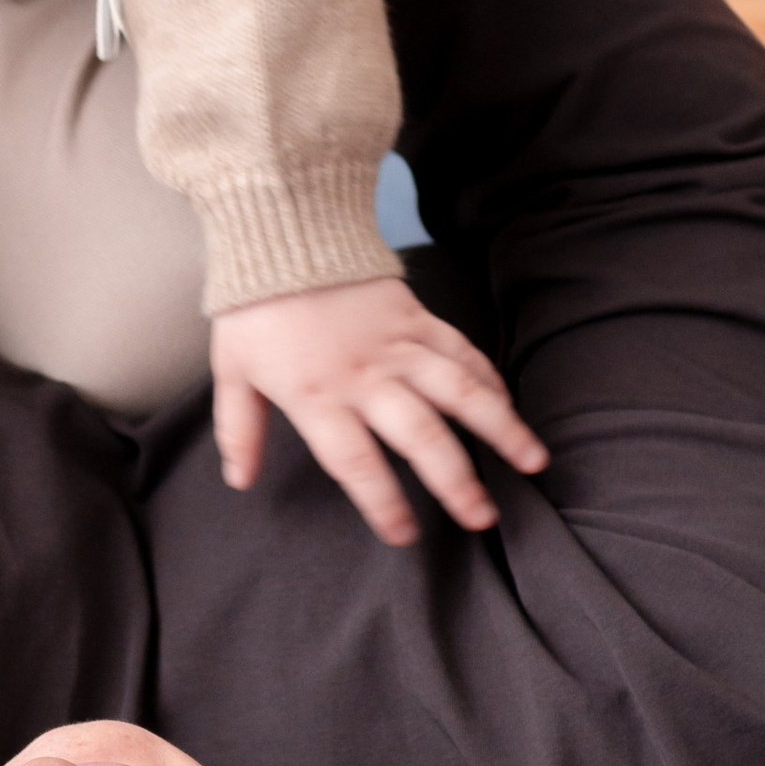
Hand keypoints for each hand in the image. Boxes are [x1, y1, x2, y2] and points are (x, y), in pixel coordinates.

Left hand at [209, 276, 547, 546]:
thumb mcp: (231, 370)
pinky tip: (510, 404)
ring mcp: (399, 345)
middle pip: (421, 436)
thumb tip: (240, 480)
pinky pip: (462, 350)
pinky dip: (489, 377)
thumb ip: (239, 429)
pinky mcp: (417, 316)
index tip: (404, 535)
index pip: (356, 463)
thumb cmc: (254, 306)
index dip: (382, 503)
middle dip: (456, 481)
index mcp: (317, 396)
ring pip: (460, 392)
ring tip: (533, 462)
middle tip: (483, 518)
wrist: (283, 230)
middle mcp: (367, 376)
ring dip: (500, 428)